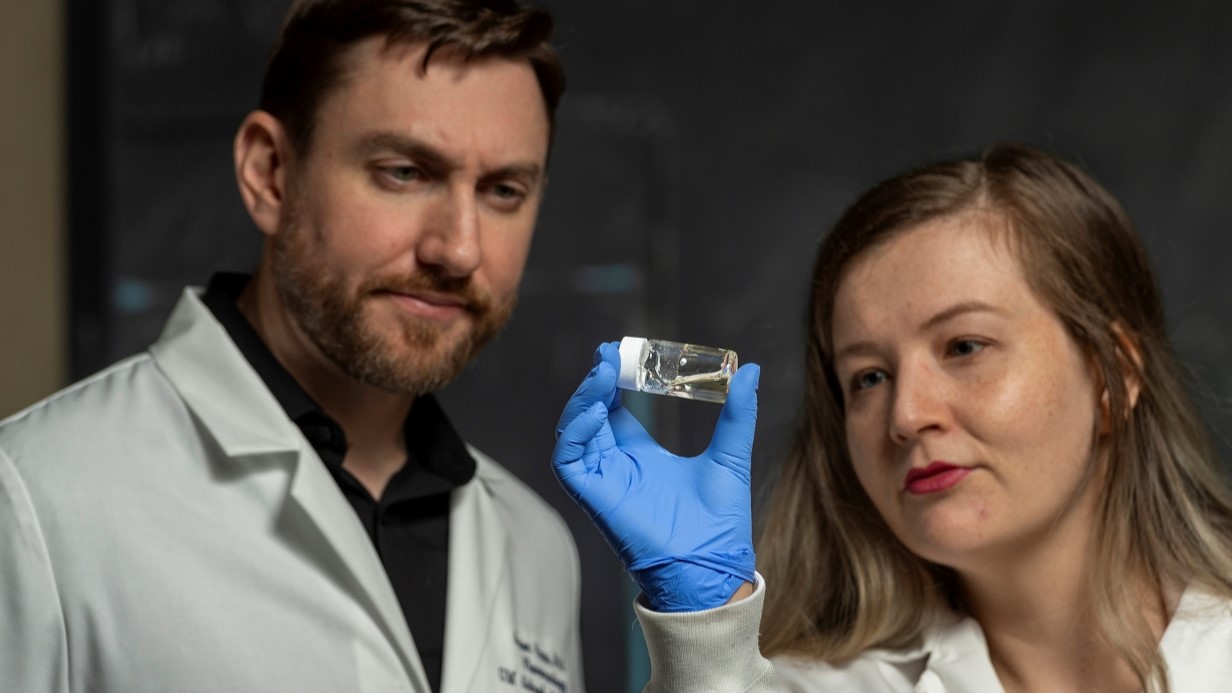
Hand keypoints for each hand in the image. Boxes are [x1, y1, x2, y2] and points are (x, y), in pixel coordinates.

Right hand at [552, 342, 759, 611]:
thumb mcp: (731, 454)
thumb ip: (738, 413)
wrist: (712, 567)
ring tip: (604, 372)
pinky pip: (569, 460)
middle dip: (595, 382)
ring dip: (583, 399)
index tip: (621, 352)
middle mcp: (617, 466)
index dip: (614, 380)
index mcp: (642, 456)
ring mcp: (603, 481)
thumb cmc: (720, 524)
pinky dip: (576, 432)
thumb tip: (752, 371)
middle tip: (609, 353)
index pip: (615, 409)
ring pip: (574, 431)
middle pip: (591, 414)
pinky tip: (597, 410)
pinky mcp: (593, 497)